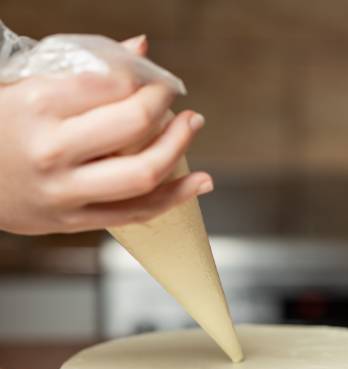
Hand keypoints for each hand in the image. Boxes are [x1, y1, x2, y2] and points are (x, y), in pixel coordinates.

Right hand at [0, 35, 212, 234]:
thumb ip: (82, 69)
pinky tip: (199, 182)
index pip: (113, 83)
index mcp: (39, 105)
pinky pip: (135, 213)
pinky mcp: (74, 221)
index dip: (142, 78)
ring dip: (179, 147)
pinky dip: (174, 198)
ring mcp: (65, 192)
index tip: (150, 79)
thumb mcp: (26, 86)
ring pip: (142, 174)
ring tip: (191, 126)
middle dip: (165, 105)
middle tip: (173, 99)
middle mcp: (54, 150)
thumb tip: (140, 47)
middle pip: (134, 125)